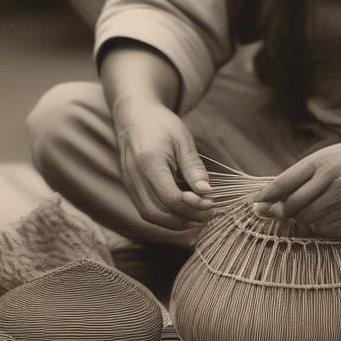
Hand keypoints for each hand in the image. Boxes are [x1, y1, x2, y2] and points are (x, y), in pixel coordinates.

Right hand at [112, 98, 213, 232]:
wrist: (134, 117)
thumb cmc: (161, 125)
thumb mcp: (183, 140)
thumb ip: (193, 167)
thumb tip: (207, 192)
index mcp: (149, 163)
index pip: (171, 198)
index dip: (193, 206)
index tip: (211, 202)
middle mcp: (135, 178)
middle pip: (158, 213)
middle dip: (186, 219)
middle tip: (208, 215)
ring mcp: (130, 185)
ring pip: (151, 216)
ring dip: (176, 223)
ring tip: (199, 217)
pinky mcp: (131, 188)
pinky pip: (147, 211)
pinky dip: (166, 217)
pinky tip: (184, 213)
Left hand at [253, 135, 340, 238]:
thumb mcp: (324, 158)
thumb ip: (295, 177)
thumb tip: (263, 200)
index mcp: (323, 163)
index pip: (283, 185)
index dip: (266, 198)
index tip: (256, 206)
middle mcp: (337, 181)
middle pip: (295, 209)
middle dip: (286, 212)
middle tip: (289, 210)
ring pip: (311, 224)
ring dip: (306, 221)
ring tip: (315, 210)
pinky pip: (332, 233)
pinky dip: (324, 229)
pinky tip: (330, 216)